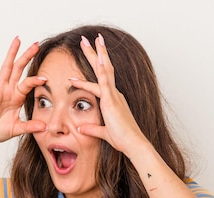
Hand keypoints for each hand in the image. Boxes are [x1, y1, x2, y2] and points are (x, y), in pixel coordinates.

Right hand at [0, 37, 47, 146]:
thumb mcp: (17, 129)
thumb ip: (30, 126)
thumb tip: (45, 127)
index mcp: (16, 97)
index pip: (28, 84)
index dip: (36, 80)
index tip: (46, 77)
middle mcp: (8, 90)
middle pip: (19, 69)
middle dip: (27, 56)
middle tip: (36, 44)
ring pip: (6, 68)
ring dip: (11, 54)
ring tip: (17, 40)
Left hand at [69, 34, 149, 156]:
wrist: (133, 143)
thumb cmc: (123, 139)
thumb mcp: (103, 132)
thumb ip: (92, 129)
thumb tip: (81, 128)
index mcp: (113, 99)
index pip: (101, 79)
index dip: (92, 69)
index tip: (85, 59)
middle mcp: (114, 94)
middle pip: (104, 68)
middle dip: (95, 53)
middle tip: (87, 39)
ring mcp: (114, 95)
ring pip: (104, 69)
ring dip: (97, 54)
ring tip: (90, 40)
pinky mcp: (112, 101)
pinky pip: (106, 82)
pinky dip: (102, 69)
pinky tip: (99, 58)